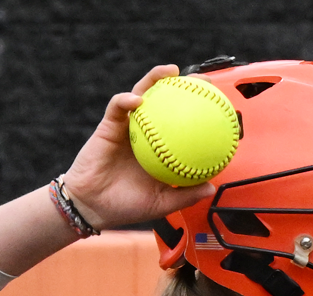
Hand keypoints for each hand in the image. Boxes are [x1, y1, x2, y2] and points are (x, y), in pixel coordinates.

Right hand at [0, 67, 218, 275]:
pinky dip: (126, 100)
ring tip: (170, 71)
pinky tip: (137, 99)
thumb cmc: (127, 206)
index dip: (199, 112)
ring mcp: (129, 126)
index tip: (219, 104)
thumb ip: (185, 195)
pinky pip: (117, 107)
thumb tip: (211, 186)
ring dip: (155, 79)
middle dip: (184, 85)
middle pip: (166, 102)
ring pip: (142, 94)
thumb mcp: (162, 203)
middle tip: (201, 78)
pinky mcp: (109, 126)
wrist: (93, 207)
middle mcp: (148, 133)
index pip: (183, 124)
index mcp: (162, 148)